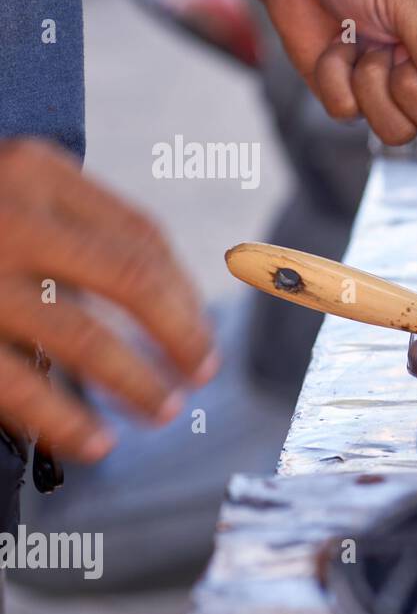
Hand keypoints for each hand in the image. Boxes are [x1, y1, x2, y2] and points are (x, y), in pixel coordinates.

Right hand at [0, 139, 217, 461]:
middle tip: (200, 373)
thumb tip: (160, 296)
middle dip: (179, 334)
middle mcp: (10, 216)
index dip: (183, 292)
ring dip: (135, 382)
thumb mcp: (6, 188)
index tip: (200, 331)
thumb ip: (66, 224)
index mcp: (35, 171)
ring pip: (81, 337)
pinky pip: (17, 383)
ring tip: (160, 409)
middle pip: (130, 279)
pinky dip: (64, 420)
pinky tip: (94, 442)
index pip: (142, 236)